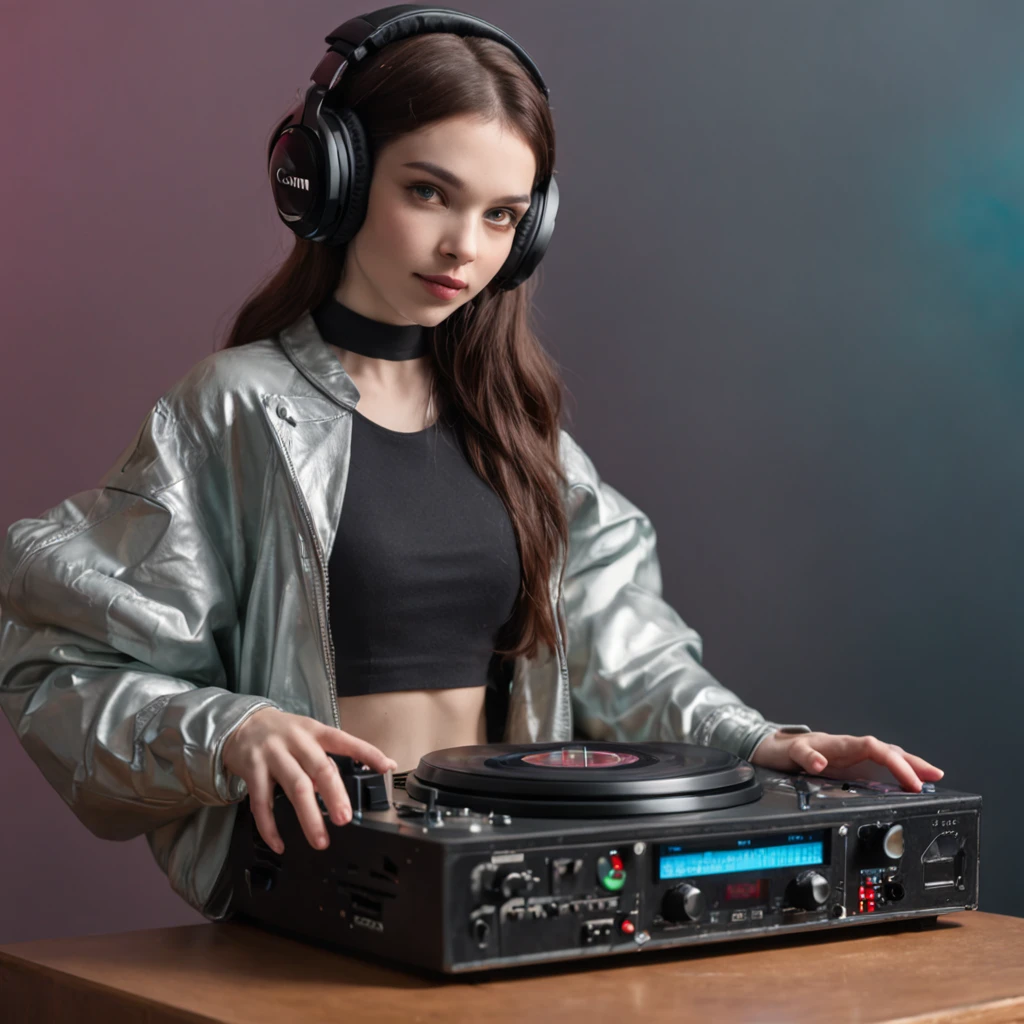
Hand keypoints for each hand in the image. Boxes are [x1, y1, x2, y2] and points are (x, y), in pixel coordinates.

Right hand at [221, 707, 397, 853]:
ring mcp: (273, 754)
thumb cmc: (282, 734)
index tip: (387, 767)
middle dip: (335, 795)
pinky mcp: (251, 769)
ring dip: (309, 816)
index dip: (367, 753)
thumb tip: (350, 782)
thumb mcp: (307, 736)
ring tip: (320, 839)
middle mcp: (296, 741)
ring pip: (295, 787)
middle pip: (320, 768)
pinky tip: (279, 843)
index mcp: (314, 731)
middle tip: (345, 819)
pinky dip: (270, 827)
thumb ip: (325, 758)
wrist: (241, 724)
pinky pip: (261, 802)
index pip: (345, 741)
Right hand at [748, 729, 943, 791]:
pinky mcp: (795, 749)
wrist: (770, 749)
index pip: (890, 755)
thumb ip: (864, 783)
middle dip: (901, 762)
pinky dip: (813, 757)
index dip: (914, 764)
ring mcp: (821, 746)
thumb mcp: (839, 775)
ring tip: (892, 767)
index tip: (936, 776)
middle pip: (877, 747)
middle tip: (918, 781)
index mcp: (854, 756)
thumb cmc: (808, 761)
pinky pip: (804, 751)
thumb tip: (897, 798)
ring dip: (873, 753)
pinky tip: (819, 765)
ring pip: (850, 743)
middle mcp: (843, 747)